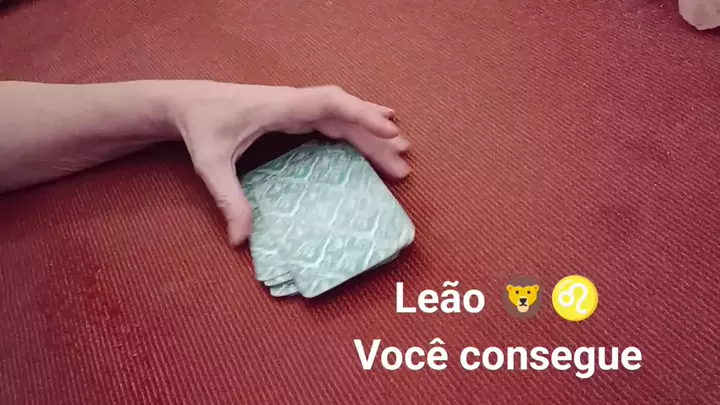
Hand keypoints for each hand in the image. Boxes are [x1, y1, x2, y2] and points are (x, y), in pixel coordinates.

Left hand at [167, 82, 409, 245]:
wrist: (188, 103)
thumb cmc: (200, 127)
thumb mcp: (210, 165)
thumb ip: (227, 199)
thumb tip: (241, 241)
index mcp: (279, 106)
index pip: (328, 103)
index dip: (360, 114)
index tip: (389, 128)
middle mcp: (293, 102)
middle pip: (344, 112)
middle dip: (374, 133)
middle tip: (402, 157)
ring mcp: (296, 106)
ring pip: (342, 115)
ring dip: (370, 131)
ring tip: (400, 152)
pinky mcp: (295, 114)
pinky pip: (333, 119)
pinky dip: (356, 127)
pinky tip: (374, 133)